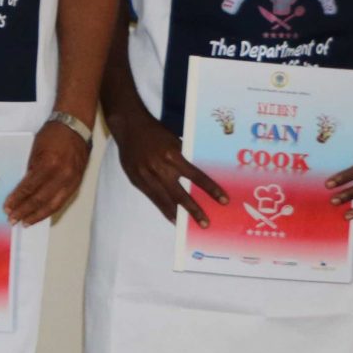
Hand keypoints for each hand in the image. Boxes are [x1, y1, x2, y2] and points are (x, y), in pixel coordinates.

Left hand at [4, 117, 92, 225]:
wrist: (75, 127)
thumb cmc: (52, 134)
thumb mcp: (35, 149)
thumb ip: (30, 169)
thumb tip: (22, 189)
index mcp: (49, 164)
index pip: (29, 188)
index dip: (17, 200)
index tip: (7, 208)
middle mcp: (62, 175)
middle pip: (40, 200)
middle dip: (25, 211)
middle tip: (13, 219)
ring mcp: (71, 181)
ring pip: (53, 205)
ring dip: (38, 215)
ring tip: (26, 222)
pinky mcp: (77, 183)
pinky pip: (62, 201)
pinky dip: (51, 210)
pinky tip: (41, 215)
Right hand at [110, 113, 227, 227]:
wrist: (129, 126)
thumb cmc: (156, 132)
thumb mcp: (174, 141)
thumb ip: (183, 158)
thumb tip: (197, 175)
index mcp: (172, 156)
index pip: (196, 177)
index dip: (211, 189)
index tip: (223, 200)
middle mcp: (159, 168)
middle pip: (180, 194)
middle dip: (194, 210)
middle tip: (205, 223)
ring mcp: (146, 176)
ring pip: (164, 200)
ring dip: (177, 214)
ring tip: (187, 225)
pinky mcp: (136, 180)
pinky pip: (152, 198)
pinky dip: (162, 208)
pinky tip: (171, 216)